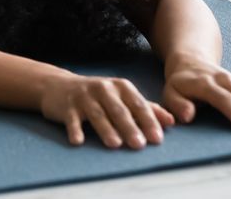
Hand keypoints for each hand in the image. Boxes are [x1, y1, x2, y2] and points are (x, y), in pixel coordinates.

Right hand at [40, 73, 174, 148]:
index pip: (138, 105)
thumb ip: (146, 108)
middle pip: (118, 110)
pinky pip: (72, 119)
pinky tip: (78, 141)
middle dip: (130, 127)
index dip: (148, 121)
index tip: (157, 138)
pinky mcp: (67, 106)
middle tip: (140, 144)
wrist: (59, 86)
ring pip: (97, 114)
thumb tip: (171, 121)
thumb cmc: (97, 95)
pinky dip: (75, 129)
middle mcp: (103, 88)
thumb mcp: (122, 97)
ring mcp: (84, 97)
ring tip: (115, 144)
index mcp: (120, 87)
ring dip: (106, 129)